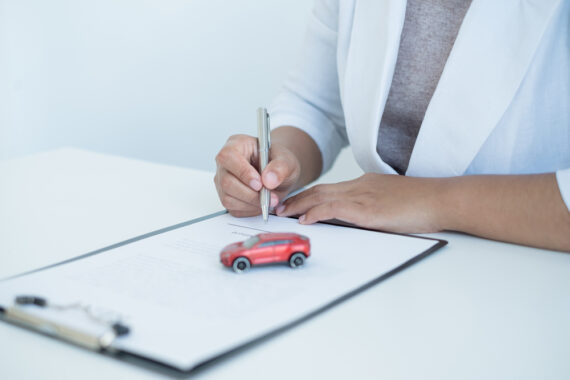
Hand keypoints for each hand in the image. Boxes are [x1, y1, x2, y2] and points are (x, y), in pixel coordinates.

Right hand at [214, 134, 300, 216]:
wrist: (278, 174)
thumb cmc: (278, 162)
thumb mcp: (286, 160)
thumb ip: (280, 167)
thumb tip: (269, 180)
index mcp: (236, 144)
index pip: (229, 157)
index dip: (243, 172)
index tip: (260, 184)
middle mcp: (225, 163)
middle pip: (227, 182)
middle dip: (251, 194)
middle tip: (270, 197)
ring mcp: (222, 180)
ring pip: (228, 198)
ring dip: (251, 203)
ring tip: (269, 200)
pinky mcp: (226, 196)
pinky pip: (233, 208)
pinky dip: (249, 209)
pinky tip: (261, 202)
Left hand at [275, 173, 444, 232]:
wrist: (440, 198)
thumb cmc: (421, 203)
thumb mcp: (390, 200)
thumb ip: (371, 205)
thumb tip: (359, 217)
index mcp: (364, 184)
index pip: (329, 188)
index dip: (308, 195)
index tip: (294, 203)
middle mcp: (359, 186)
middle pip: (320, 190)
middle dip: (296, 199)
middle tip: (279, 207)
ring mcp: (363, 196)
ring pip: (322, 197)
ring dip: (299, 206)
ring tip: (283, 214)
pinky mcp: (368, 209)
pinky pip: (335, 209)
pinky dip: (317, 213)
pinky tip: (306, 219)